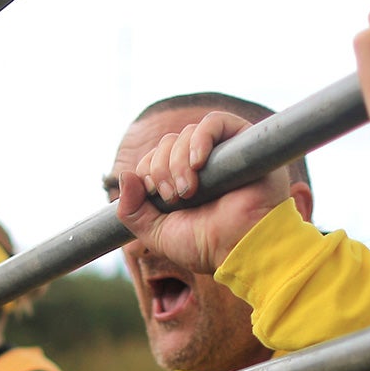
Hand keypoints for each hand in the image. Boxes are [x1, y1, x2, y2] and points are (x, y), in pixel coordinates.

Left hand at [114, 110, 293, 275]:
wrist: (242, 249)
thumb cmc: (206, 246)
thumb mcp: (157, 233)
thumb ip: (133, 211)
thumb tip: (124, 176)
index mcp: (183, 182)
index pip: (155, 157)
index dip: (148, 170)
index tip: (155, 195)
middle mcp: (204, 165)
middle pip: (168, 142)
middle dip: (161, 168)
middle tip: (173, 196)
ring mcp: (224, 152)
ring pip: (188, 133)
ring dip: (178, 160)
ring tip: (188, 190)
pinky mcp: (245, 142)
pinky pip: (216, 121)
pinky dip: (201, 138)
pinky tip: (198, 162)